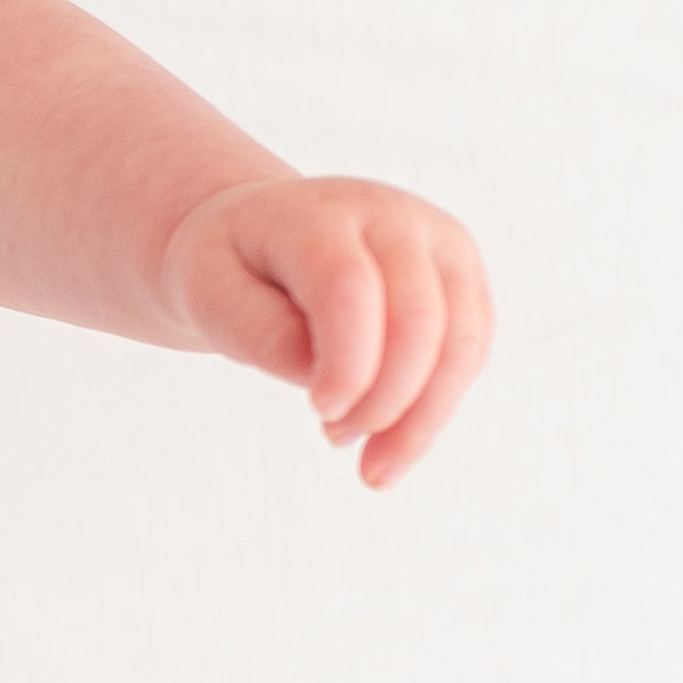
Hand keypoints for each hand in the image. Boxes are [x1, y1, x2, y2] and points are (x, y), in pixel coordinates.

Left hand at [164, 175, 492, 485]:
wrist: (264, 235)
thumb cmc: (233, 267)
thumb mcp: (211, 294)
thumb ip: (262, 334)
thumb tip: (331, 386)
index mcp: (321, 213)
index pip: (348, 285)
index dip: (346, 360)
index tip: (322, 413)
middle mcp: (393, 218)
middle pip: (416, 316)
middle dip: (384, 398)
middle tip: (335, 438)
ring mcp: (438, 244)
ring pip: (460, 340)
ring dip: (422, 418)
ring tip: (373, 469)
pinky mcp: (462, 279)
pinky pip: (470, 352)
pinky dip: (438, 410)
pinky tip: (396, 446)